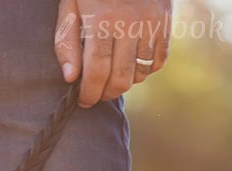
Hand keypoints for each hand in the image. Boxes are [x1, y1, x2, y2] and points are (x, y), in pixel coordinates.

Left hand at [55, 0, 171, 107]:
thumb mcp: (69, 9)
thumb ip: (65, 43)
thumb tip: (70, 78)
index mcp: (101, 19)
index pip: (96, 68)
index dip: (89, 91)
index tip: (83, 101)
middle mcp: (129, 23)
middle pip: (121, 76)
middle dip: (106, 93)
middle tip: (96, 95)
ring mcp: (151, 23)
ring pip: (140, 71)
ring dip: (125, 83)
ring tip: (111, 79)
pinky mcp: (165, 22)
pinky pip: (159, 60)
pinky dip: (145, 72)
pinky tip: (130, 68)